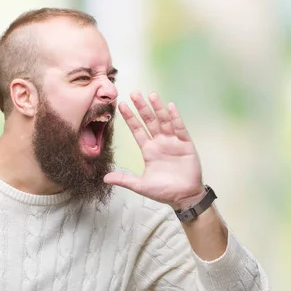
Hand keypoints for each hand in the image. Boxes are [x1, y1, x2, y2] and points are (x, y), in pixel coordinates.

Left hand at [103, 91, 205, 209]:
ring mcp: (173, 142)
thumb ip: (124, 179)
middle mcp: (160, 143)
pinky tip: (170, 107)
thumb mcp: (141, 185)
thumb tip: (105, 178)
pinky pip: (180, 128)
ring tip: (151, 95)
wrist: (184, 197)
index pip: (137, 130)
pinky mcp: (186, 145)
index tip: (121, 106)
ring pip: (164, 121)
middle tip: (134, 93)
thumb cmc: (164, 191)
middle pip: (149, 121)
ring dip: (158, 108)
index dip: (130, 118)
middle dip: (142, 108)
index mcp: (148, 150)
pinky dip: (175, 118)